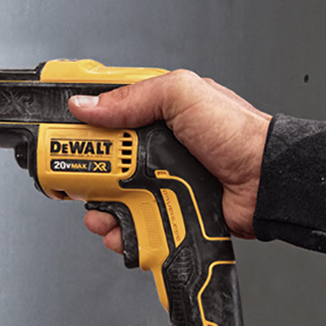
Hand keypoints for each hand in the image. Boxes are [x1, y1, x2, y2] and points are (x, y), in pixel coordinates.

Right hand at [68, 70, 271, 246]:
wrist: (266, 182)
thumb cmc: (238, 134)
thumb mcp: (183, 94)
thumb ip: (133, 97)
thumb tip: (86, 105)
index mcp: (155, 113)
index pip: (106, 115)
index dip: (80, 125)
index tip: (59, 135)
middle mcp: (154, 148)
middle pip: (101, 162)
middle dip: (83, 175)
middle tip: (75, 181)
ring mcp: (159, 182)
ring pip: (112, 198)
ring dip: (98, 208)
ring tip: (98, 213)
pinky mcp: (167, 211)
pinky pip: (134, 224)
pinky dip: (121, 231)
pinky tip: (119, 230)